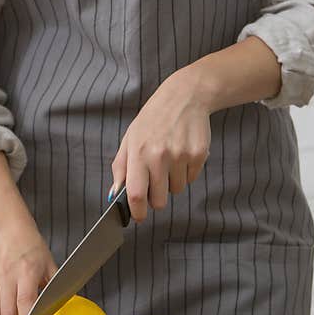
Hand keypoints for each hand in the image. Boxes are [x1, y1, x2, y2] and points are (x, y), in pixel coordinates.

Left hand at [111, 70, 211, 221]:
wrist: (184, 97)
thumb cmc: (152, 121)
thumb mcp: (129, 140)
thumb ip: (121, 169)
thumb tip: (114, 195)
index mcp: (138, 153)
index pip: (136, 193)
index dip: (137, 211)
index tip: (138, 217)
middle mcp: (160, 156)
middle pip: (159, 200)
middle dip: (156, 199)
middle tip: (155, 185)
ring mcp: (181, 155)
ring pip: (176, 190)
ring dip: (171, 182)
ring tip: (169, 160)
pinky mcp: (199, 154)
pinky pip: (191, 179)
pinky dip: (186, 172)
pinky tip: (181, 153)